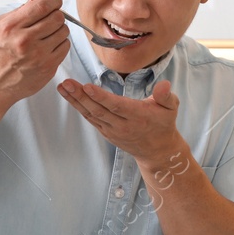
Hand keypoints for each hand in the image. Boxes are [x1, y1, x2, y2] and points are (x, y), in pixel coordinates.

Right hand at [0, 0, 70, 109]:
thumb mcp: (1, 26)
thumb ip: (22, 9)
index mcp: (11, 27)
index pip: (43, 5)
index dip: (53, 0)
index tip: (54, 1)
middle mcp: (25, 41)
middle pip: (57, 17)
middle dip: (55, 15)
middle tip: (49, 19)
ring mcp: (38, 56)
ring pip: (64, 31)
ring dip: (58, 29)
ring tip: (47, 34)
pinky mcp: (48, 68)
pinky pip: (65, 47)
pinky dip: (60, 44)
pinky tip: (48, 46)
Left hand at [57, 77, 186, 169]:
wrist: (157, 151)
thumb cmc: (163, 124)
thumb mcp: (171, 108)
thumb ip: (166, 96)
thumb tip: (164, 85)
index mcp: (138, 116)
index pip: (116, 106)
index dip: (101, 97)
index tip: (87, 86)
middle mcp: (122, 125)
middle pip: (98, 110)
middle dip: (81, 96)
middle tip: (67, 83)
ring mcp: (112, 130)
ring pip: (91, 115)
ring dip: (75, 101)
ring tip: (62, 87)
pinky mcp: (106, 132)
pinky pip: (91, 119)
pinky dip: (79, 107)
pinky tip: (70, 96)